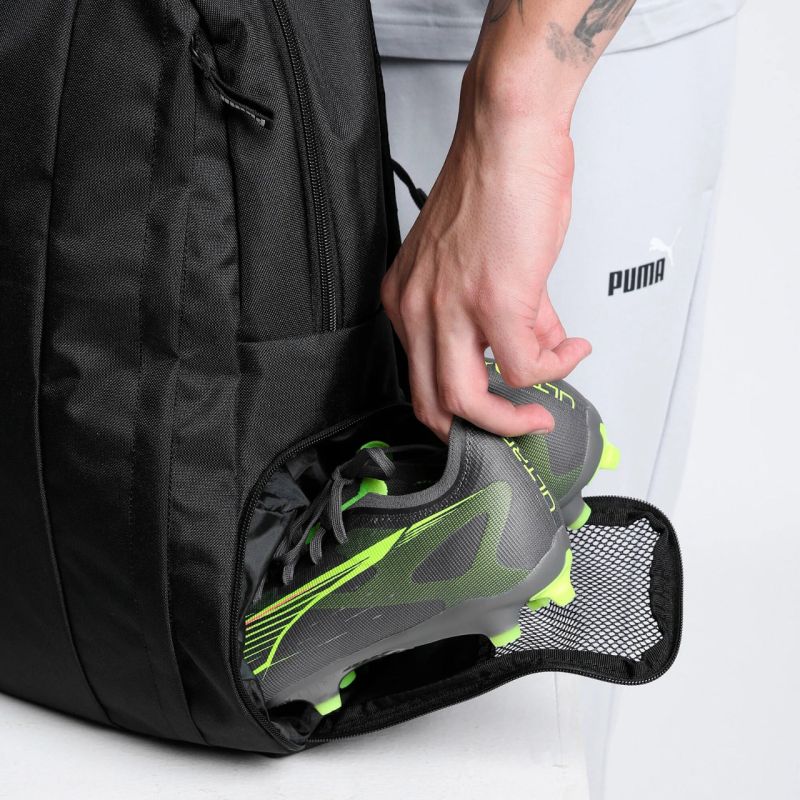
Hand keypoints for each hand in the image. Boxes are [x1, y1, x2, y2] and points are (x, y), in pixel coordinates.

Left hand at [381, 64, 591, 440]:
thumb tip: (537, 345)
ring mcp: (452, 308)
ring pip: (468, 403)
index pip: (420, 377)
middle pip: (432, 404)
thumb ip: (506, 314)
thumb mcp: (481, 262)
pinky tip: (571, 349)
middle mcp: (418, 307)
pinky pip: (523, 365)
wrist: (509, 135)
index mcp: (409, 299)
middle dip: (478, 429)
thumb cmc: (493, 185)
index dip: (461, 401)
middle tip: (514, 424)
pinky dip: (553, 369)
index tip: (497, 401)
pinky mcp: (495, 301)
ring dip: (512, 418)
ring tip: (541, 410)